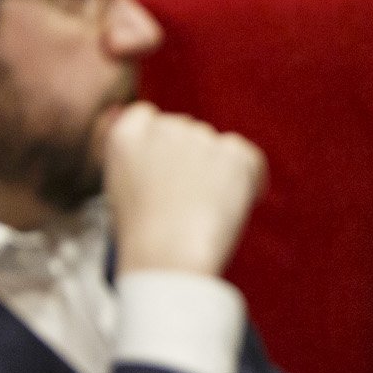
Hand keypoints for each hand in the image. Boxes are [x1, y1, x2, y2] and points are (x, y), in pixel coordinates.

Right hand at [102, 101, 264, 279]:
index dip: (159, 144)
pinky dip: (249, 179)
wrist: (168, 255)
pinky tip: (237, 205)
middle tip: (187, 200)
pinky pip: (248, 159)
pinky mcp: (234, 150)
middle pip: (186, 131)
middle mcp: (164, 127)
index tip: (165, 168)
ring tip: (203, 213)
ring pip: (217, 147)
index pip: (147, 117)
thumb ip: (140, 164)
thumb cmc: (143, 238)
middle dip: (190, 159)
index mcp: (126, 135)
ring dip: (217, 172)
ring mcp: (201, 136)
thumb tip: (162, 158)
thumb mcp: (123, 193)